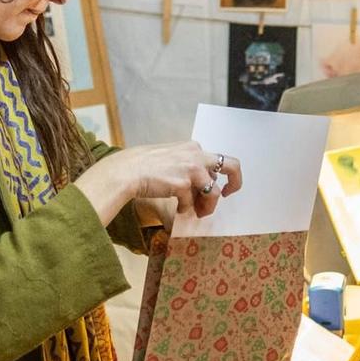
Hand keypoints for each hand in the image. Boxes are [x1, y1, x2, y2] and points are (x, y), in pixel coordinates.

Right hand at [75, 140, 241, 225]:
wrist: (126, 171)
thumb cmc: (143, 166)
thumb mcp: (170, 157)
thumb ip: (187, 165)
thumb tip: (202, 185)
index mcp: (193, 147)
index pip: (217, 160)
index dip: (223, 175)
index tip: (224, 187)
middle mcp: (196, 154)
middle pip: (231, 166)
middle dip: (233, 184)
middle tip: (226, 196)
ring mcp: (191, 169)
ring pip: (214, 192)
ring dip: (207, 206)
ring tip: (198, 213)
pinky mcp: (183, 184)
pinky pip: (191, 203)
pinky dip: (185, 209)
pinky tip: (177, 209)